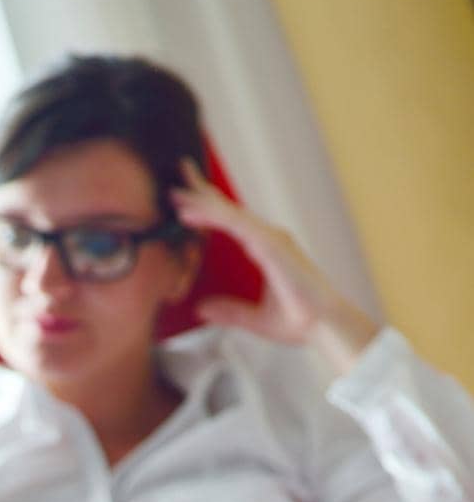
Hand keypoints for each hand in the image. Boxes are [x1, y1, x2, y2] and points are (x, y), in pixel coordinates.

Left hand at [170, 158, 378, 372]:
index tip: (184, 201)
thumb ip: (229, 312)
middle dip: (202, 193)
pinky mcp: (270, 245)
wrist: (325, 325)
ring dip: (202, 202)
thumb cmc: (302, 320)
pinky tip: (190, 214)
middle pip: (229, 210)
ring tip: (176, 194)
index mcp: (266, 249)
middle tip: (178, 176)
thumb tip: (202, 310)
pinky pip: (235, 225)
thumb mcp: (255, 319)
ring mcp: (270, 238)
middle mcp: (268, 238)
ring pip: (229, 213)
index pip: (232, 222)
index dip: (209, 209)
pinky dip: (212, 217)